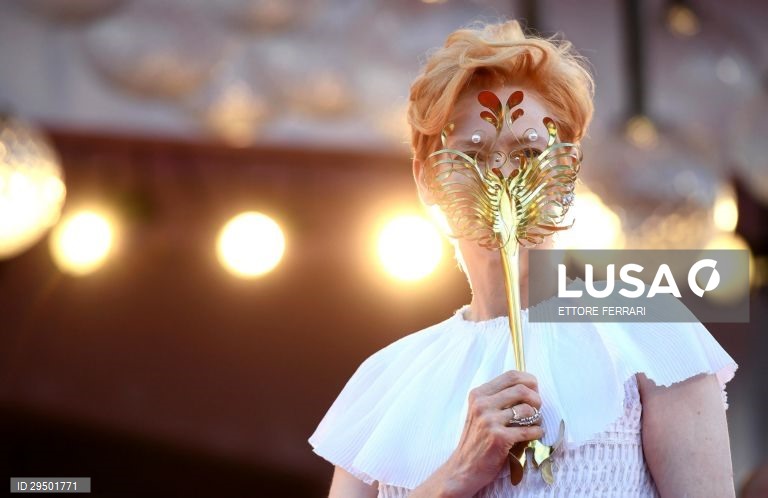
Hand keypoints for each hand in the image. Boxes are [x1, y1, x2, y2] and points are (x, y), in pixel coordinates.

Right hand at [441, 370, 542, 496]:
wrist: (464, 467)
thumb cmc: (476, 439)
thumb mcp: (479, 412)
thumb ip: (497, 399)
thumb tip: (528, 388)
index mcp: (478, 394)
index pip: (510, 375)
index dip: (528, 380)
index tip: (535, 389)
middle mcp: (482, 404)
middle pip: (521, 389)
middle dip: (536, 398)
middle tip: (538, 408)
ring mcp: (489, 421)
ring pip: (527, 410)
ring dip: (537, 417)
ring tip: (535, 423)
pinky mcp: (499, 438)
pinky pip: (528, 430)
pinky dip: (537, 432)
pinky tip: (535, 434)